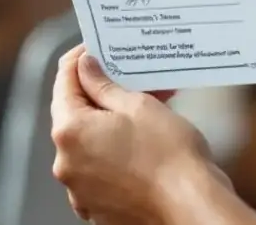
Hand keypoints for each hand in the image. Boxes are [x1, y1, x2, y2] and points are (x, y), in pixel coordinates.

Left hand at [51, 45, 231, 223]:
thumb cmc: (169, 155)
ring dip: (110, 122)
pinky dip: (115, 151)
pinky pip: (99, 169)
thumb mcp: (138, 105)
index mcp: (70, 132)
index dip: (80, 60)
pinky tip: (142, 140)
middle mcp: (66, 163)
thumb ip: (104, 84)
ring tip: (145, 107)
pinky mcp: (98, 207)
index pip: (64, 82)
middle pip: (74, 114)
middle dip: (100, 92)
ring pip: (89, 143)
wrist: (191, 206)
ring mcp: (80, 190)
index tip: (96, 49)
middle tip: (129, 76)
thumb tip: (85, 67)